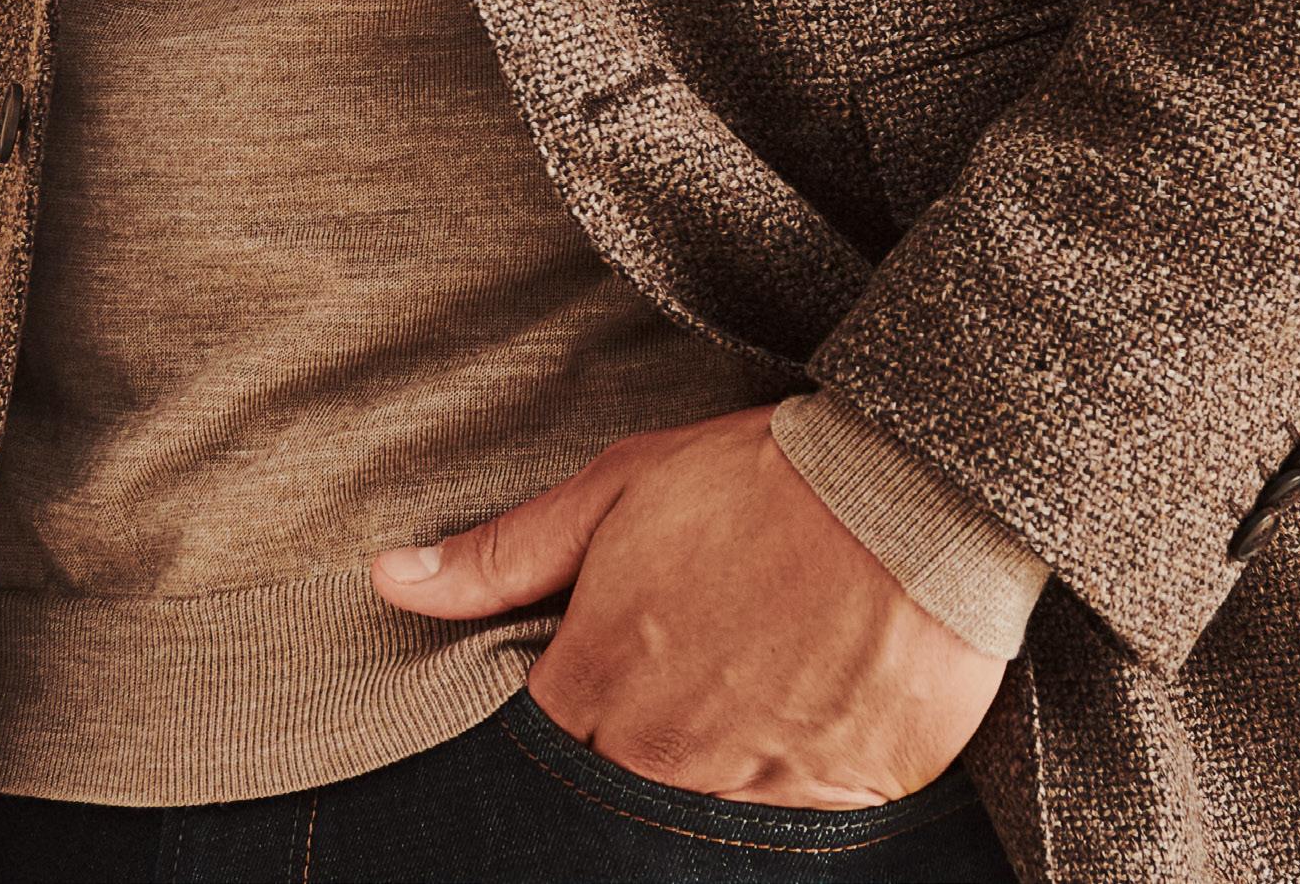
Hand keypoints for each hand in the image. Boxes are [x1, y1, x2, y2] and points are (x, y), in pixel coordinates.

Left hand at [371, 404, 1004, 806]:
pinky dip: (789, 766)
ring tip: (748, 669)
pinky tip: (804, 698)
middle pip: (615, 785)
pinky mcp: (837, 803)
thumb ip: (503, 556)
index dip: (563, 708)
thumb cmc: (756, 483)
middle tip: (684, 665)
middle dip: (632, 739)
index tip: (593, 669)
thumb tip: (391, 580)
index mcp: (600, 685)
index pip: (538, 746)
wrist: (908, 497)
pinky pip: (790, 816)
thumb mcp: (617, 492)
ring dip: (711, 751)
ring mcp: (751, 791)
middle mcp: (665, 758)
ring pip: (699, 802)